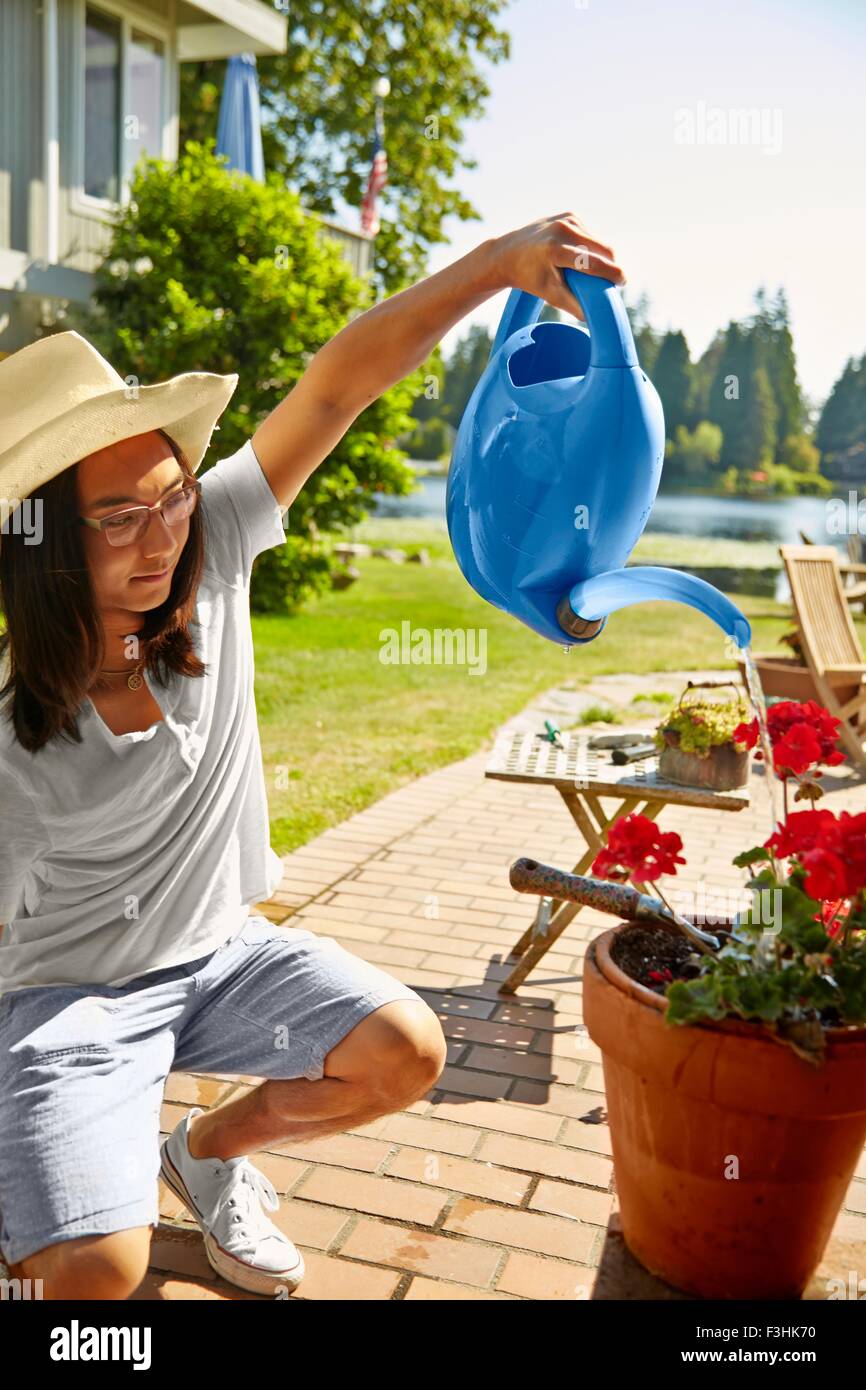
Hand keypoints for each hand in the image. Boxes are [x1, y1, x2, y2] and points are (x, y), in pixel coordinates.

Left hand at [488, 212, 626, 320]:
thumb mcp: (549, 294)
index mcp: (555, 250)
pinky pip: (590, 234)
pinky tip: (575, 254)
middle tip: (611, 281)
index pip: (591, 262)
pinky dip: (590, 247)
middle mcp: (562, 229)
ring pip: (598, 241)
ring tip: (585, 270)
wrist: (507, 253)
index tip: (623, 281)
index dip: (611, 273)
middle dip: (610, 265)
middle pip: (602, 248)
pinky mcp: (569, 215)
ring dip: (600, 256)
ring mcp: (566, 219)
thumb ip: (573, 305)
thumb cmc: (528, 278)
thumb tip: (595, 317)